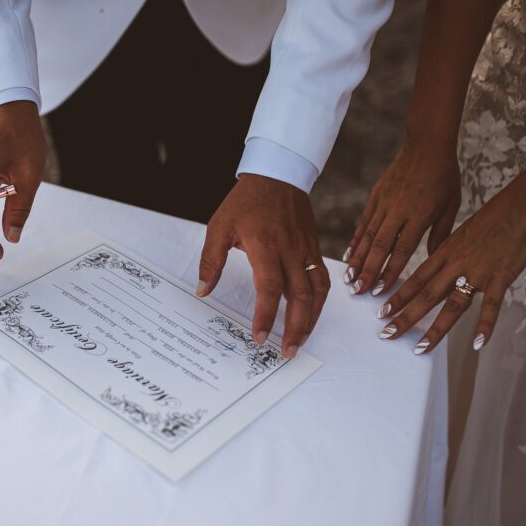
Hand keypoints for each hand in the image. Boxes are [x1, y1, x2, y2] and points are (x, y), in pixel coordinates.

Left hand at [197, 175, 328, 357]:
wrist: (278, 174)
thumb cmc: (246, 201)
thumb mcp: (219, 226)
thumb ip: (211, 260)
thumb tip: (202, 291)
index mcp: (265, 245)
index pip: (268, 288)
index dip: (266, 315)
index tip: (260, 337)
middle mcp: (290, 250)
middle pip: (299, 296)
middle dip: (295, 327)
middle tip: (287, 351)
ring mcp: (306, 250)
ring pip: (316, 291)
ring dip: (311, 319)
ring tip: (301, 340)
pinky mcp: (314, 248)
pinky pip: (322, 279)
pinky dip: (319, 301)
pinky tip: (311, 315)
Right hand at [344, 138, 460, 295]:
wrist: (427, 143)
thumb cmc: (445, 175)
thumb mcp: (451, 204)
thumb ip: (441, 233)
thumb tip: (434, 259)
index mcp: (420, 214)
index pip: (403, 249)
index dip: (390, 271)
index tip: (381, 289)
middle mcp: (398, 210)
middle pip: (379, 246)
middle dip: (368, 271)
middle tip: (358, 291)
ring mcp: (384, 203)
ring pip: (367, 236)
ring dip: (357, 259)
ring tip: (349, 279)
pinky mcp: (376, 196)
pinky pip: (364, 222)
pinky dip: (355, 240)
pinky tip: (349, 255)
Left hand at [376, 184, 525, 353]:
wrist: (520, 208)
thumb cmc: (490, 220)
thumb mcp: (458, 234)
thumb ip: (445, 252)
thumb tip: (432, 263)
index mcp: (444, 254)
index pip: (415, 280)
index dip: (397, 297)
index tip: (380, 312)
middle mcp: (455, 265)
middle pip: (426, 295)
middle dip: (405, 317)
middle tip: (387, 334)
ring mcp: (477, 273)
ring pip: (452, 305)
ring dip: (435, 329)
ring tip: (420, 348)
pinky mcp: (500, 279)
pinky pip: (492, 306)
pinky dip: (485, 325)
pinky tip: (477, 344)